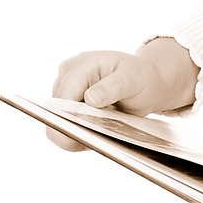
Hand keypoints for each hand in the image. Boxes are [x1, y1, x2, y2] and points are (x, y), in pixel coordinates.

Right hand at [47, 47, 186, 152]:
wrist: (145, 82)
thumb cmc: (140, 78)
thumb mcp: (132, 80)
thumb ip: (111, 87)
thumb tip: (90, 98)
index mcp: (81, 65)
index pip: (64, 96)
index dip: (69, 118)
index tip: (83, 135)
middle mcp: (67, 75)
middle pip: (57, 111)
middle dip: (74, 128)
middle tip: (99, 137)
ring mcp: (65, 89)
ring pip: (58, 121)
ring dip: (77, 132)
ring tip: (102, 130)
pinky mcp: (68, 103)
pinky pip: (65, 126)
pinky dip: (79, 133)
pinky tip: (97, 132)